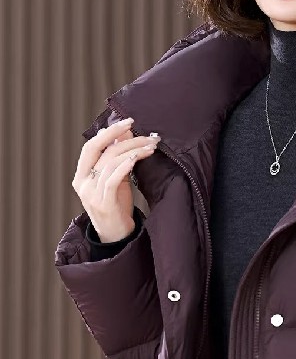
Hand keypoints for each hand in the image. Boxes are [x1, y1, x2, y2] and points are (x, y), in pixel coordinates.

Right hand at [71, 117, 159, 242]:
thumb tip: (125, 133)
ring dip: (133, 151)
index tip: (127, 122)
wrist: (117, 236)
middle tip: (145, 133)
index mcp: (81, 175)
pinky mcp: (104, 203)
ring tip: (151, 147)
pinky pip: (113, 179)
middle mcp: (83, 183)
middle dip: (121, 137)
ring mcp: (91, 194)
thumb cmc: (117, 206)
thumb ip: (117, 159)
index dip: (108, 132)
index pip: (91, 146)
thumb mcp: (116, 180)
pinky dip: (125, 166)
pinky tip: (137, 158)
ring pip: (110, 163)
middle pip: (100, 151)